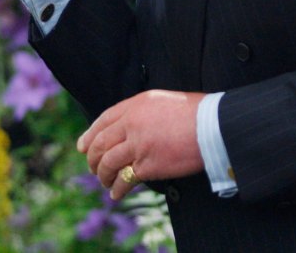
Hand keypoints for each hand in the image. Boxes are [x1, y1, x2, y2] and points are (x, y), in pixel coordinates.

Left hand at [78, 90, 205, 200]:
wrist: (212, 125)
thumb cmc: (195, 112)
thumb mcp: (162, 101)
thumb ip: (143, 112)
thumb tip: (132, 126)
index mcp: (135, 105)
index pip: (104, 120)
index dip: (90, 135)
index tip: (83, 147)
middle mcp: (131, 123)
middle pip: (100, 143)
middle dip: (92, 158)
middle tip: (92, 168)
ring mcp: (138, 145)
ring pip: (107, 162)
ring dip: (102, 175)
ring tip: (104, 182)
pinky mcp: (148, 165)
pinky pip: (125, 179)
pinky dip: (117, 188)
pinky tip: (116, 193)